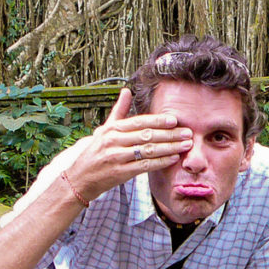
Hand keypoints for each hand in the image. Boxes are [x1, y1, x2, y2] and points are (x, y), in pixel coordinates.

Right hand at [67, 88, 193, 201]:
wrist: (80, 178)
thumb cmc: (96, 151)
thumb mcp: (105, 129)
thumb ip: (119, 111)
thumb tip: (126, 90)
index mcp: (112, 129)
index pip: (139, 122)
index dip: (158, 121)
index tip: (175, 120)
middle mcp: (114, 141)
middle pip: (147, 135)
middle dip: (170, 134)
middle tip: (188, 133)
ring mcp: (117, 157)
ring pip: (148, 150)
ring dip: (170, 148)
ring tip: (185, 145)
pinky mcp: (120, 172)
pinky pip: (144, 166)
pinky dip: (160, 162)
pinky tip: (173, 158)